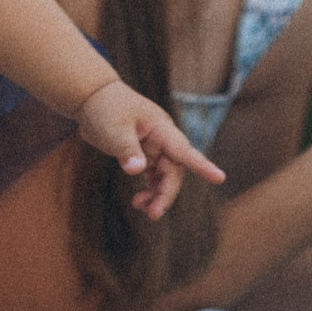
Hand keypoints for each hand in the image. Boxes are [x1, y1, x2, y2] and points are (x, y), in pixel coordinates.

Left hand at [75, 81, 226, 219]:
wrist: (91, 96)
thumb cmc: (105, 108)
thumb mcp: (114, 130)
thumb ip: (127, 150)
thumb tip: (138, 170)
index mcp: (161, 128)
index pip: (184, 150)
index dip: (202, 166)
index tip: (220, 178)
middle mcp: (162, 138)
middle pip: (173, 171)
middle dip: (166, 193)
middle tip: (153, 214)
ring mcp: (153, 146)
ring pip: (164, 176)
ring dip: (157, 194)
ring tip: (142, 208)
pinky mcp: (142, 153)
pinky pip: (152, 175)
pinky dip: (148, 188)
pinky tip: (138, 200)